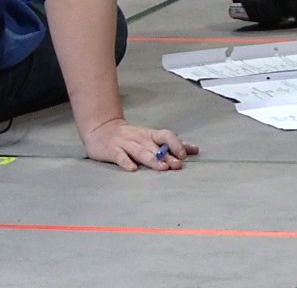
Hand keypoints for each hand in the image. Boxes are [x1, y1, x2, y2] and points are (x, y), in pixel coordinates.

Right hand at [81, 118, 199, 171]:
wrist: (102, 129)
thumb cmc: (131, 136)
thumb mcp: (151, 137)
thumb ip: (171, 144)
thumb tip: (194, 149)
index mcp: (150, 135)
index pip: (166, 135)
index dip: (176, 144)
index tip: (184, 154)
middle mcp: (140, 138)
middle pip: (155, 147)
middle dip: (167, 156)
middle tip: (177, 165)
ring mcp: (126, 144)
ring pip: (140, 152)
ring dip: (152, 159)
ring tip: (162, 168)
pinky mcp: (112, 150)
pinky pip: (120, 156)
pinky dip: (126, 162)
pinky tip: (132, 169)